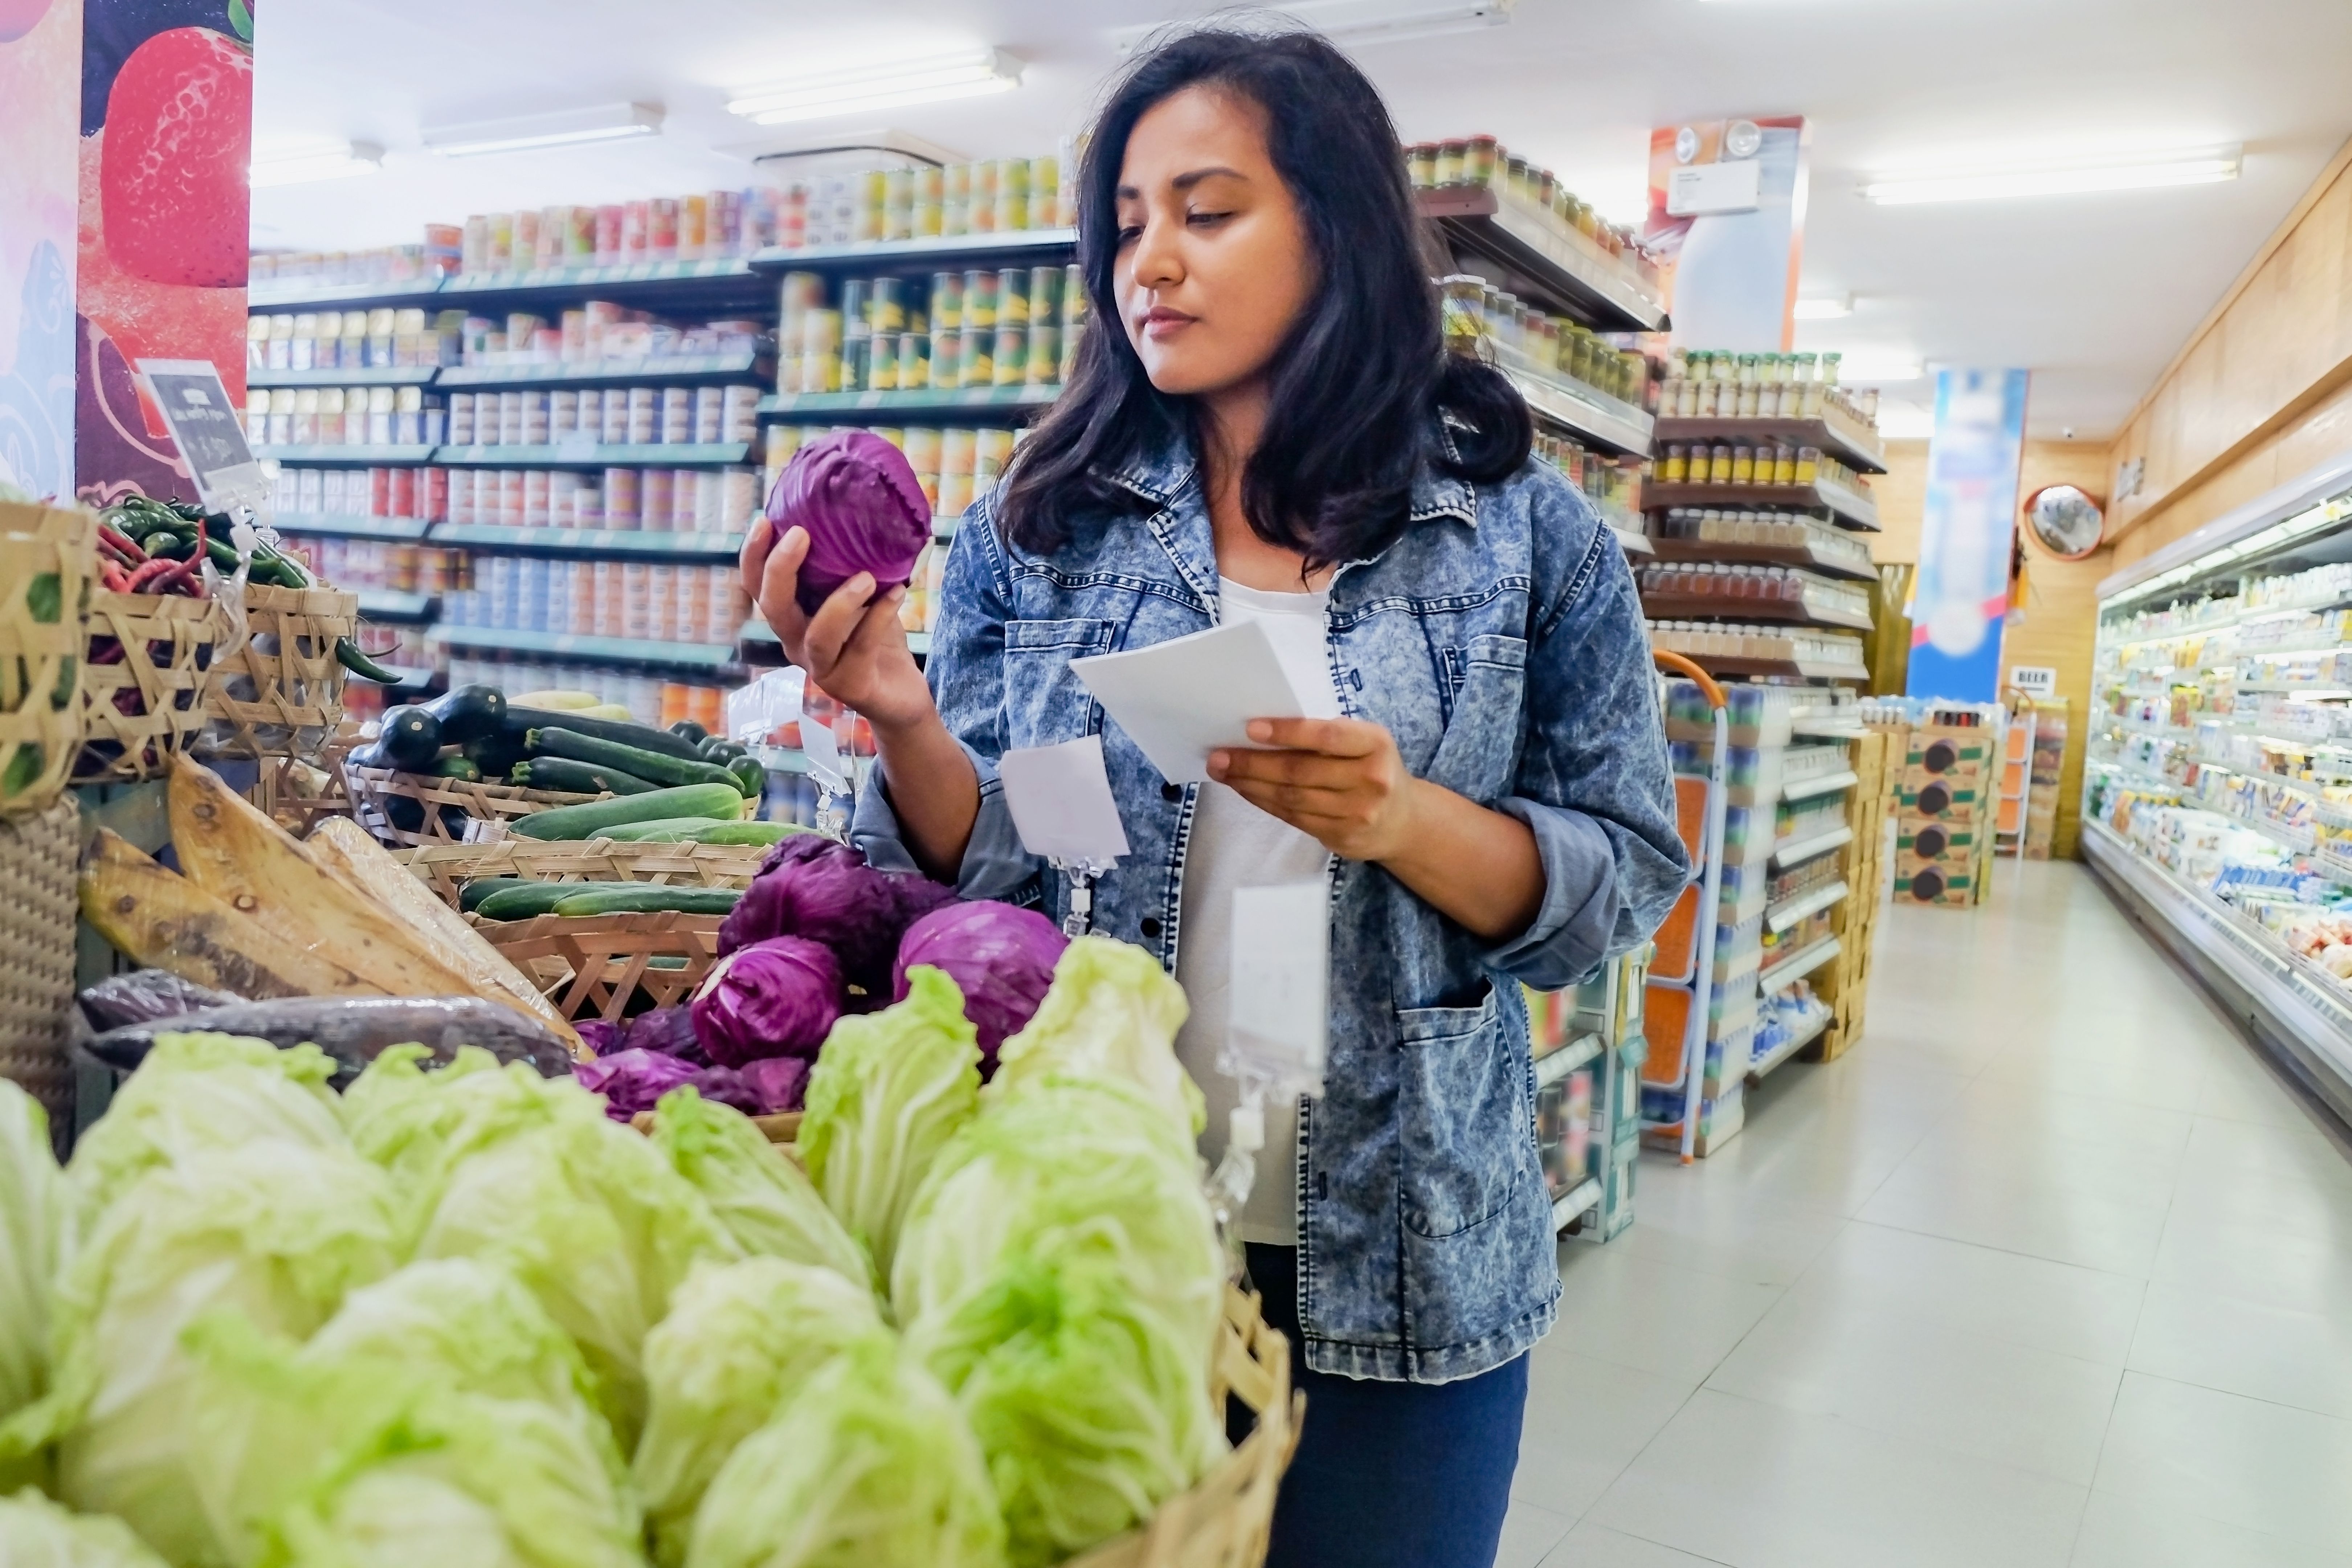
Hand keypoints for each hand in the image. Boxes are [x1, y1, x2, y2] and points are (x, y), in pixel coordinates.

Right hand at [740, 520, 934, 732]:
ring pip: (817, 636)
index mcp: (792, 618)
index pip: (757, 587)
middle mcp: (797, 642)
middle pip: (773, 609)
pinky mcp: (851, 685)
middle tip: (801, 534)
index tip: (765, 520)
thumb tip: (855, 510)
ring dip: (839, 602)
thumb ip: (847, 565)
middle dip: (781, 569)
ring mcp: (821, 668)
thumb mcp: (858, 595)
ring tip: (865, 576)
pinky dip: (880, 617)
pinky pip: (860, 648)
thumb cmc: (873, 637)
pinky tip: (897, 592)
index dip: (753, 556)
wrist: (899, 694)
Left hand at [1208, 717, 1424, 861]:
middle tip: (1219, 756)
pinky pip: (1293, 818)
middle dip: (1253, 764)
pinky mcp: (1342, 837)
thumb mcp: (1363, 743)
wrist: (1404, 821)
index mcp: (1375, 744)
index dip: (1287, 732)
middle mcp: (1371, 779)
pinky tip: (1245, 790)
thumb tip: (1261, 732)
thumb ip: (1326, 737)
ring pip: (1291, 798)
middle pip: (1300, 771)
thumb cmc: (1371, 769)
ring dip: (1250, 785)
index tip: (1250, 728)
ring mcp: (1358, 812)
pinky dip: (1264, 802)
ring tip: (1223, 772)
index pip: (1327, 736)